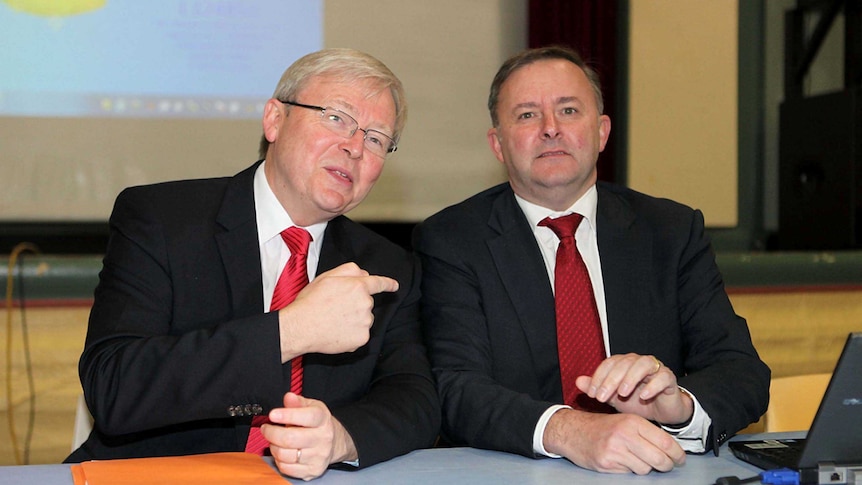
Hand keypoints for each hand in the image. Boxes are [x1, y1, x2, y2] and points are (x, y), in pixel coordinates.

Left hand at [262, 392, 357, 480]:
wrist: (335, 443)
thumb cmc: (318, 424)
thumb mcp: (311, 407)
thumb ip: (297, 402)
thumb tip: (289, 397)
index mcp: (322, 419)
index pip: (306, 417)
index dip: (287, 415)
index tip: (272, 415)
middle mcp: (323, 438)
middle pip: (290, 438)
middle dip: (271, 433)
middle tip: (266, 428)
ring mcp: (318, 456)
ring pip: (285, 455)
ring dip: (274, 447)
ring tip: (275, 441)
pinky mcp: (312, 470)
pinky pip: (286, 468)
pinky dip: (279, 461)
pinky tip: (282, 452)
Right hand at [278, 262, 398, 360]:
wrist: (300, 328)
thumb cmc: (310, 302)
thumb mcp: (326, 277)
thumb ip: (348, 270)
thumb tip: (364, 274)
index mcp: (358, 286)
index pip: (378, 283)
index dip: (388, 284)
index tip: (395, 286)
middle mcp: (365, 303)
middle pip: (366, 303)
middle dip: (355, 305)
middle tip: (334, 309)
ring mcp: (365, 322)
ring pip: (364, 319)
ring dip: (353, 320)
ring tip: (333, 321)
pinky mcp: (362, 339)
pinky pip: (360, 335)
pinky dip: (351, 335)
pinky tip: (336, 333)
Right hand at [544, 408, 685, 473]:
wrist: (572, 431)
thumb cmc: (602, 427)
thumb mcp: (624, 421)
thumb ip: (646, 433)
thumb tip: (671, 449)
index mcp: (632, 421)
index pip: (665, 442)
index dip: (677, 454)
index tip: (680, 459)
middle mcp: (625, 434)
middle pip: (660, 459)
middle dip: (667, 465)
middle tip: (667, 465)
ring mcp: (615, 450)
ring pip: (646, 469)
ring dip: (646, 468)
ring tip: (636, 460)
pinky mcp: (606, 463)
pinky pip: (629, 473)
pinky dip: (629, 470)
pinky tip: (621, 462)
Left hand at [575, 353, 692, 424]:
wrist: (662, 413)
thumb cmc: (637, 403)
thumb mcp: (614, 398)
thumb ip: (598, 388)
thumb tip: (578, 381)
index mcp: (624, 364)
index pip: (609, 363)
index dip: (598, 377)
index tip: (592, 394)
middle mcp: (639, 362)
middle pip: (624, 363)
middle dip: (610, 380)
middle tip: (602, 397)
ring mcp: (656, 369)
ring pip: (643, 365)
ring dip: (630, 378)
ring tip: (621, 393)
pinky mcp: (669, 379)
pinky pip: (663, 377)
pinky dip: (653, 385)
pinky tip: (644, 396)